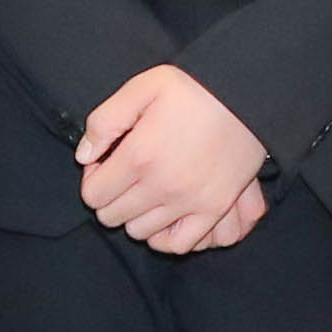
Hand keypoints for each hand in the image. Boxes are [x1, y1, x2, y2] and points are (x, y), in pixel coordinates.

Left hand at [78, 65, 269, 254]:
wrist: (248, 94)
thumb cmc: (193, 88)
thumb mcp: (141, 87)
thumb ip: (105, 121)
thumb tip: (84, 156)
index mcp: (139, 156)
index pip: (92, 194)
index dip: (93, 177)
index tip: (106, 162)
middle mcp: (161, 186)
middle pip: (112, 216)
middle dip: (110, 196)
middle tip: (125, 174)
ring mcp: (189, 202)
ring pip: (139, 232)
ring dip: (134, 213)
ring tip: (146, 189)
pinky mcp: (214, 209)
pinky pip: (178, 244)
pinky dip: (163, 236)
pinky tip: (162, 215)